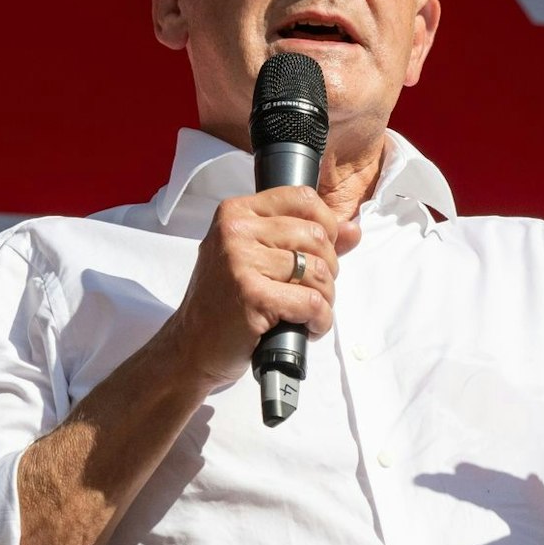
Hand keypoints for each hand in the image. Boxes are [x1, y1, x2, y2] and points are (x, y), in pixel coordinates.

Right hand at [161, 187, 360, 385]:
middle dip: (328, 269)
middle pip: (316, 236)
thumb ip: (304, 240)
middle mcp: (235, 231)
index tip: (322, 251)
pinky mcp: (252, 295)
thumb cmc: (224, 302)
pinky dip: (319, 320)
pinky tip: (306, 327)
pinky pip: (312, 302)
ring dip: (325, 298)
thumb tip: (352, 230)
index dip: (326, 225)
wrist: (191, 346)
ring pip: (319, 271)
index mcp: (236, 213)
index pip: (302, 198)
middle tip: (311, 290)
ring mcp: (241, 262)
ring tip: (307, 311)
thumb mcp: (257, 258)